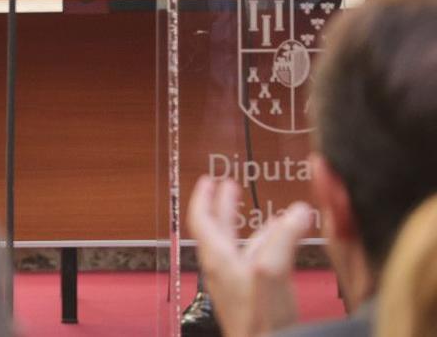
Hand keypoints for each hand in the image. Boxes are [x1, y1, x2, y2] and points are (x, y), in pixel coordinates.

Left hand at [186, 175, 313, 336]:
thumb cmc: (258, 320)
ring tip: (269, 214)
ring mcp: (236, 283)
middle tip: (230, 185)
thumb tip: (298, 211)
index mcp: (218, 256)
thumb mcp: (271, 269)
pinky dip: (267, 248)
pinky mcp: (252, 297)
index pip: (201, 219)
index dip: (203, 197)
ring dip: (251, 226)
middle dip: (225, 205)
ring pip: (241, 246)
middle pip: (219, 229)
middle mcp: (223, 268)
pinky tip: (283, 248)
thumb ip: (284, 238)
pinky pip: (256, 263)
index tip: (208, 180)